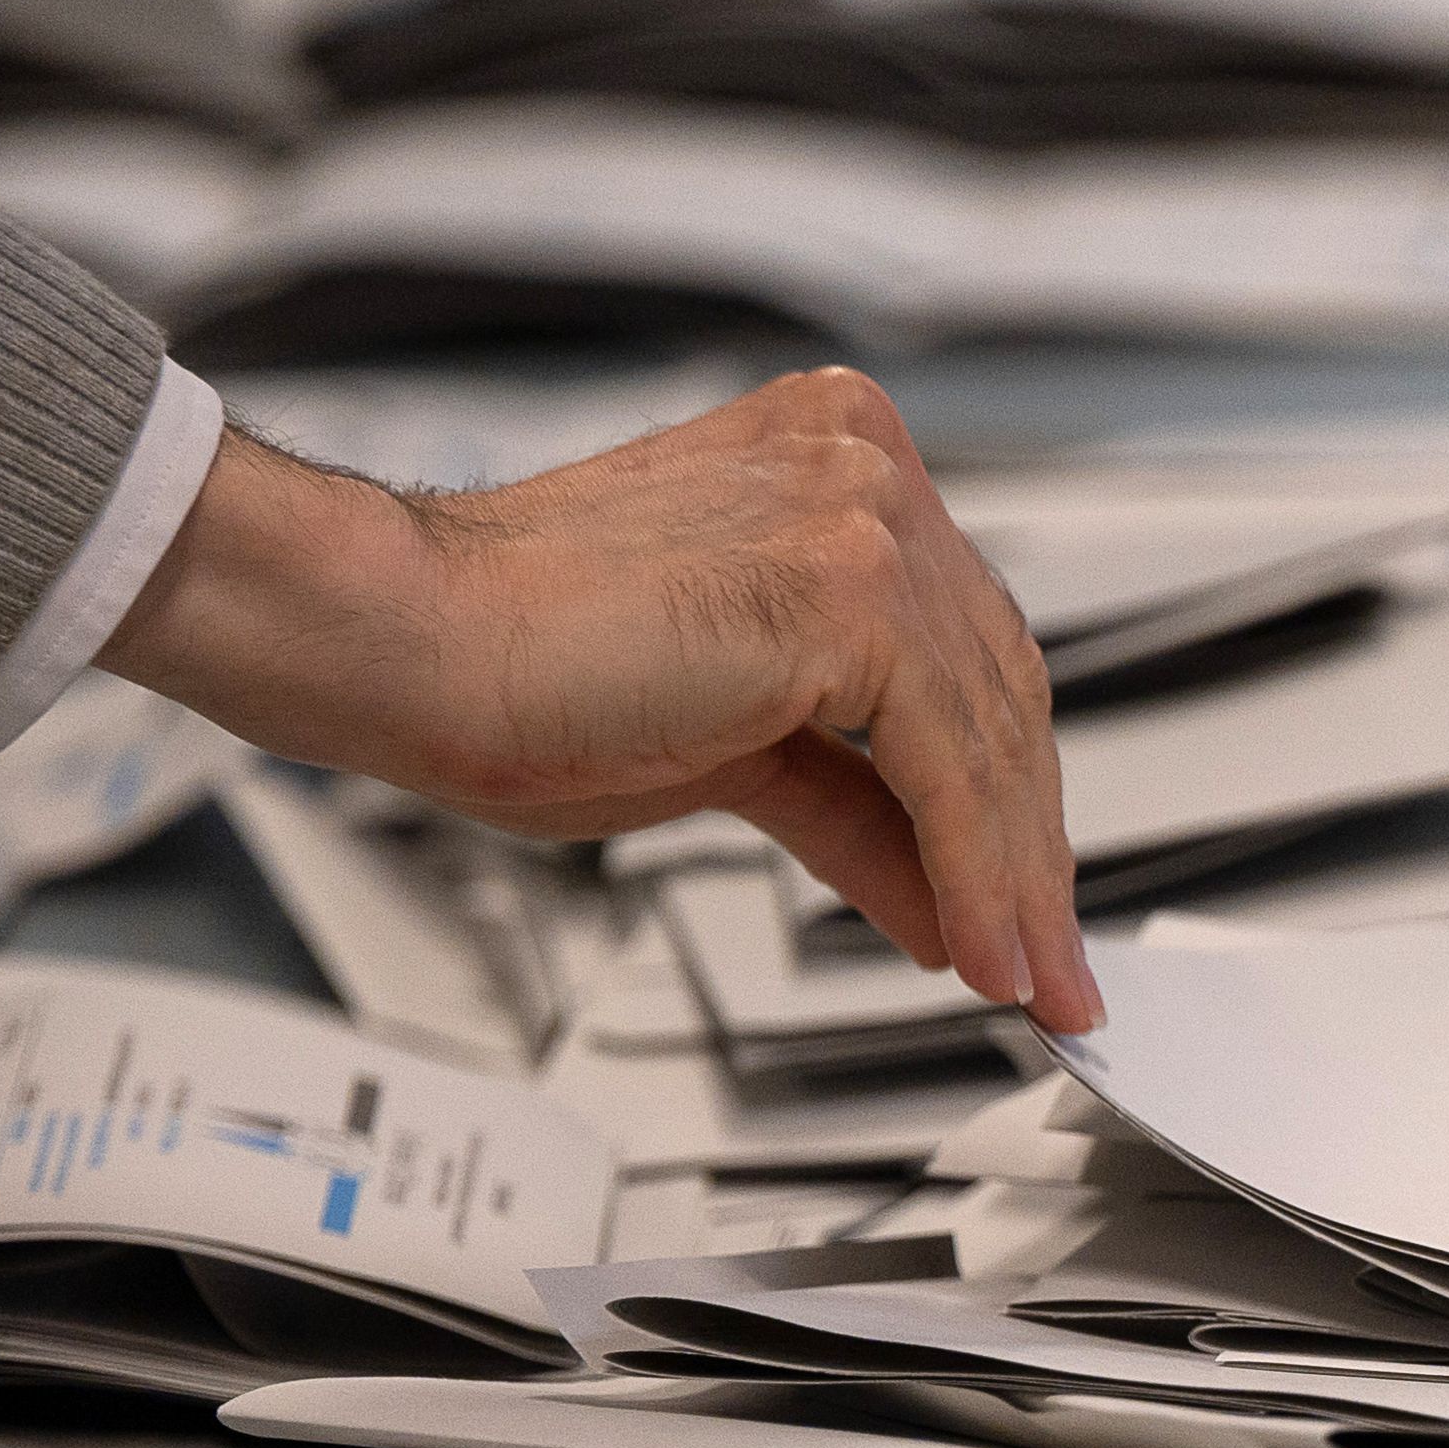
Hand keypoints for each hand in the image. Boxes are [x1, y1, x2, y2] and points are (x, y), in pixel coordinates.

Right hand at [101, 365, 1097, 1029]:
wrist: (400, 641)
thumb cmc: (509, 669)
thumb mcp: (731, 752)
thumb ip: (854, 808)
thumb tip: (944, 897)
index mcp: (832, 464)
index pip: (965, 650)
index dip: (1006, 790)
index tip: (1028, 899)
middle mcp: (858, 465)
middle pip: (997, 689)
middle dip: (1029, 849)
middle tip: (1048, 965)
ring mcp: (858, 513)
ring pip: (987, 733)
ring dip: (1017, 884)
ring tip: (1027, 983)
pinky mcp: (846, 588)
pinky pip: (948, 766)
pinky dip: (979, 875)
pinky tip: (985, 954)